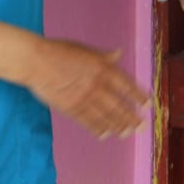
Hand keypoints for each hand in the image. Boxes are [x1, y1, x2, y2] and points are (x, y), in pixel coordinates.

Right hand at [25, 40, 149, 138]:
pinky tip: (105, 134)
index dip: (138, 95)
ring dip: (117, 126)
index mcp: (101, 68)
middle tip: (141, 127)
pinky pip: (87, 121)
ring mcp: (83, 98)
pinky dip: (97, 128)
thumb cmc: (59, 51)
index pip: (125, 85)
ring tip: (127, 133)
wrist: (36, 61)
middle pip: (118, 105)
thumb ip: (103, 56)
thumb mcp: (85, 49)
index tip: (148, 105)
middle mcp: (96, 85)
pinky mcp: (70, 108)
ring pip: (104, 116)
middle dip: (131, 117)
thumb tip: (119, 53)